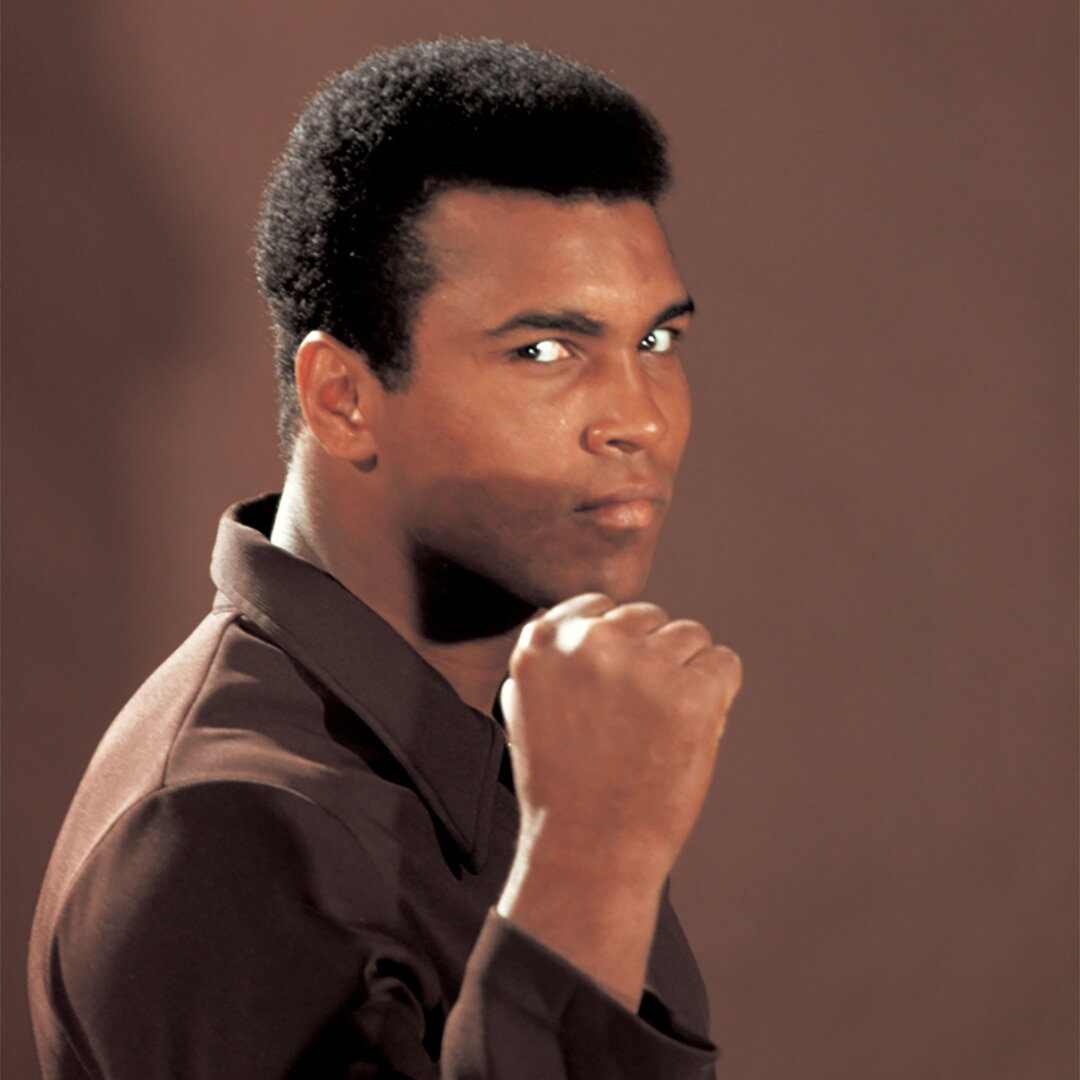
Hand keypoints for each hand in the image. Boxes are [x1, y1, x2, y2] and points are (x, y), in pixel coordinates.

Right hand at [496, 592, 740, 1006]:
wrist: (588, 852)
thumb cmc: (562, 786)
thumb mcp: (528, 707)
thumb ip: (557, 658)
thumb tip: (598, 617)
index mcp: (543, 640)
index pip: (600, 606)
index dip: (615, 650)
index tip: (611, 692)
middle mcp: (590, 642)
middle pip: (648, 617)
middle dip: (651, 658)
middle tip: (637, 719)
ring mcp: (642, 665)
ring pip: (689, 635)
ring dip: (686, 673)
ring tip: (661, 728)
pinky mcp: (690, 693)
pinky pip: (724, 663)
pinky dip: (719, 694)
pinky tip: (692, 730)